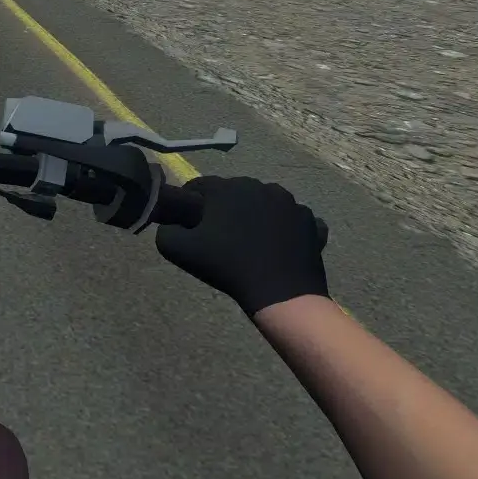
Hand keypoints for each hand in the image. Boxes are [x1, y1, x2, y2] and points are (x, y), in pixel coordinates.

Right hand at [155, 175, 327, 315]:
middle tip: (221, 237)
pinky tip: (279, 249)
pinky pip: (292, 220)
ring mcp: (291, 202)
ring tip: (252, 244)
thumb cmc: (229, 268)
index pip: (199, 186)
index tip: (189, 224)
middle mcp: (261, 186)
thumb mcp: (182, 252)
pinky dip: (285, 230)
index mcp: (228, 189)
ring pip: (265, 204)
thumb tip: (170, 226)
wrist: (281, 293)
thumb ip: (166, 233)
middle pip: (235, 193)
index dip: (190, 204)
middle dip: (225, 209)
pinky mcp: (311, 220)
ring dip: (256, 216)